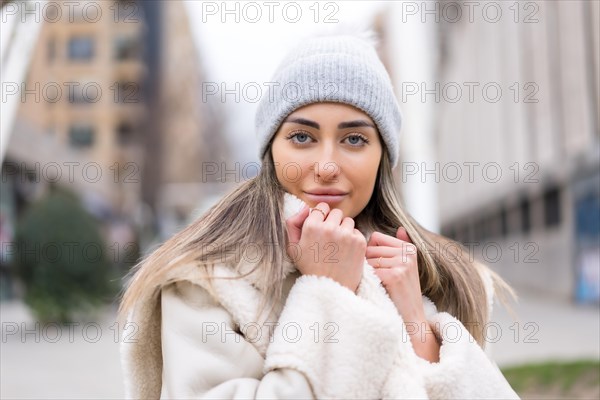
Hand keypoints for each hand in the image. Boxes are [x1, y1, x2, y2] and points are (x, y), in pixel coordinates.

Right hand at [285, 202, 364, 292]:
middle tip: (329, 238)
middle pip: (336, 212)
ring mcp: (346, 235)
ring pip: (348, 221)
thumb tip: (305, 208)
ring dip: (344, 229)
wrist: (330, 288)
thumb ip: (293, 223)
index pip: (321, 207)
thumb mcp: (293, 247)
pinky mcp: (359, 242)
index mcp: (311, 227)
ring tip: (337, 246)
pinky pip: (357, 231)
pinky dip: (353, 239)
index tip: (321, 227)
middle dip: (333, 222)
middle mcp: (330, 228)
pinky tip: (345, 251)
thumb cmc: (309, 268)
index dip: (321, 216)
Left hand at [366, 227, 439, 361]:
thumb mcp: (405, 267)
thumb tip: (401, 228)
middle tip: (377, 280)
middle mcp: (408, 252)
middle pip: (368, 247)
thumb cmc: (401, 293)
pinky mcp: (395, 275)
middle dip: (367, 263)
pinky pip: (369, 271)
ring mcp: (403, 263)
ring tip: (378, 285)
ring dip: (366, 272)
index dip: (369, 252)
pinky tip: (377, 289)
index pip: (374, 237)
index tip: (377, 267)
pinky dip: (368, 280)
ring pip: (367, 259)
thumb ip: (401, 246)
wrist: (410, 319)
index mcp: (409, 247)